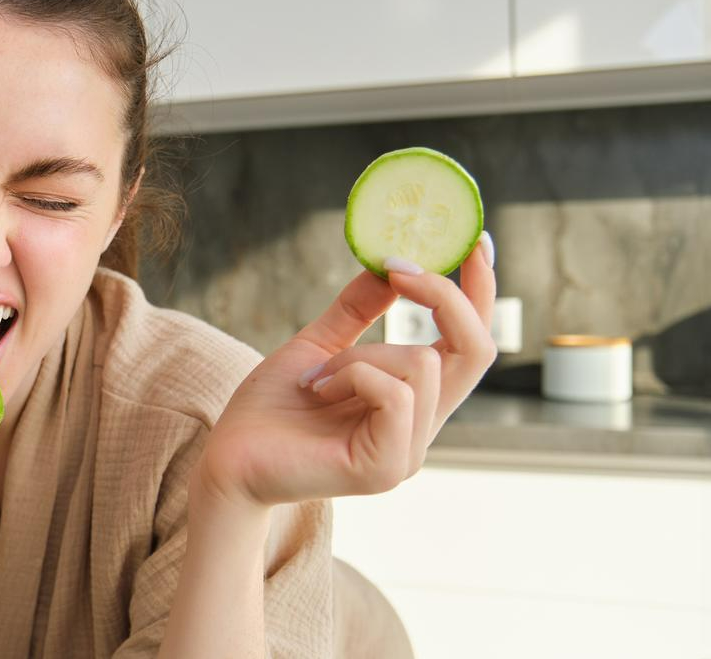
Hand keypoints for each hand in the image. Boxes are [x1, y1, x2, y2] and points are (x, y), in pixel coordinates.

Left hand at [203, 240, 497, 506]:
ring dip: (361, 353)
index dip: (482, 293)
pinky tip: (317, 392)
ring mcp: (409, 453)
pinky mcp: (386, 469)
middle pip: (478, 350)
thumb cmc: (270, 408)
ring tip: (317, 378)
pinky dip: (351, 375)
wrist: (227, 460)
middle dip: (444, 296)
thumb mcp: (318, 344)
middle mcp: (423, 429)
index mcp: (415, 401)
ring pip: (422, 363)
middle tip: (399, 267)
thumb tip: (393, 264)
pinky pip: (394, 393)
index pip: (473, 344)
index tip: (475, 241)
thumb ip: (358, 310)